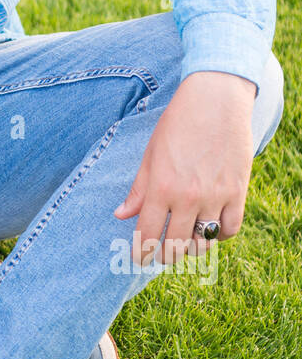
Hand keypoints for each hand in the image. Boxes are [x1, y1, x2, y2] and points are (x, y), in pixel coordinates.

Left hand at [114, 71, 255, 265]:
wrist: (215, 99)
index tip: (139, 259)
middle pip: (175, 246)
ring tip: (185, 242)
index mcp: (161, 188)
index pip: (148, 235)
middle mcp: (188, 197)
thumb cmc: (178, 123)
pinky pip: (230, 229)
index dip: (141, 253)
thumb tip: (121, 215)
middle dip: (165, 256)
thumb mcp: (151, 154)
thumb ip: (139, 189)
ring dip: (192, 248)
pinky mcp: (238, 192)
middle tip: (162, 255)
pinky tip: (211, 228)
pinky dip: (220, 235)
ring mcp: (216, 196)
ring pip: (204, 243)